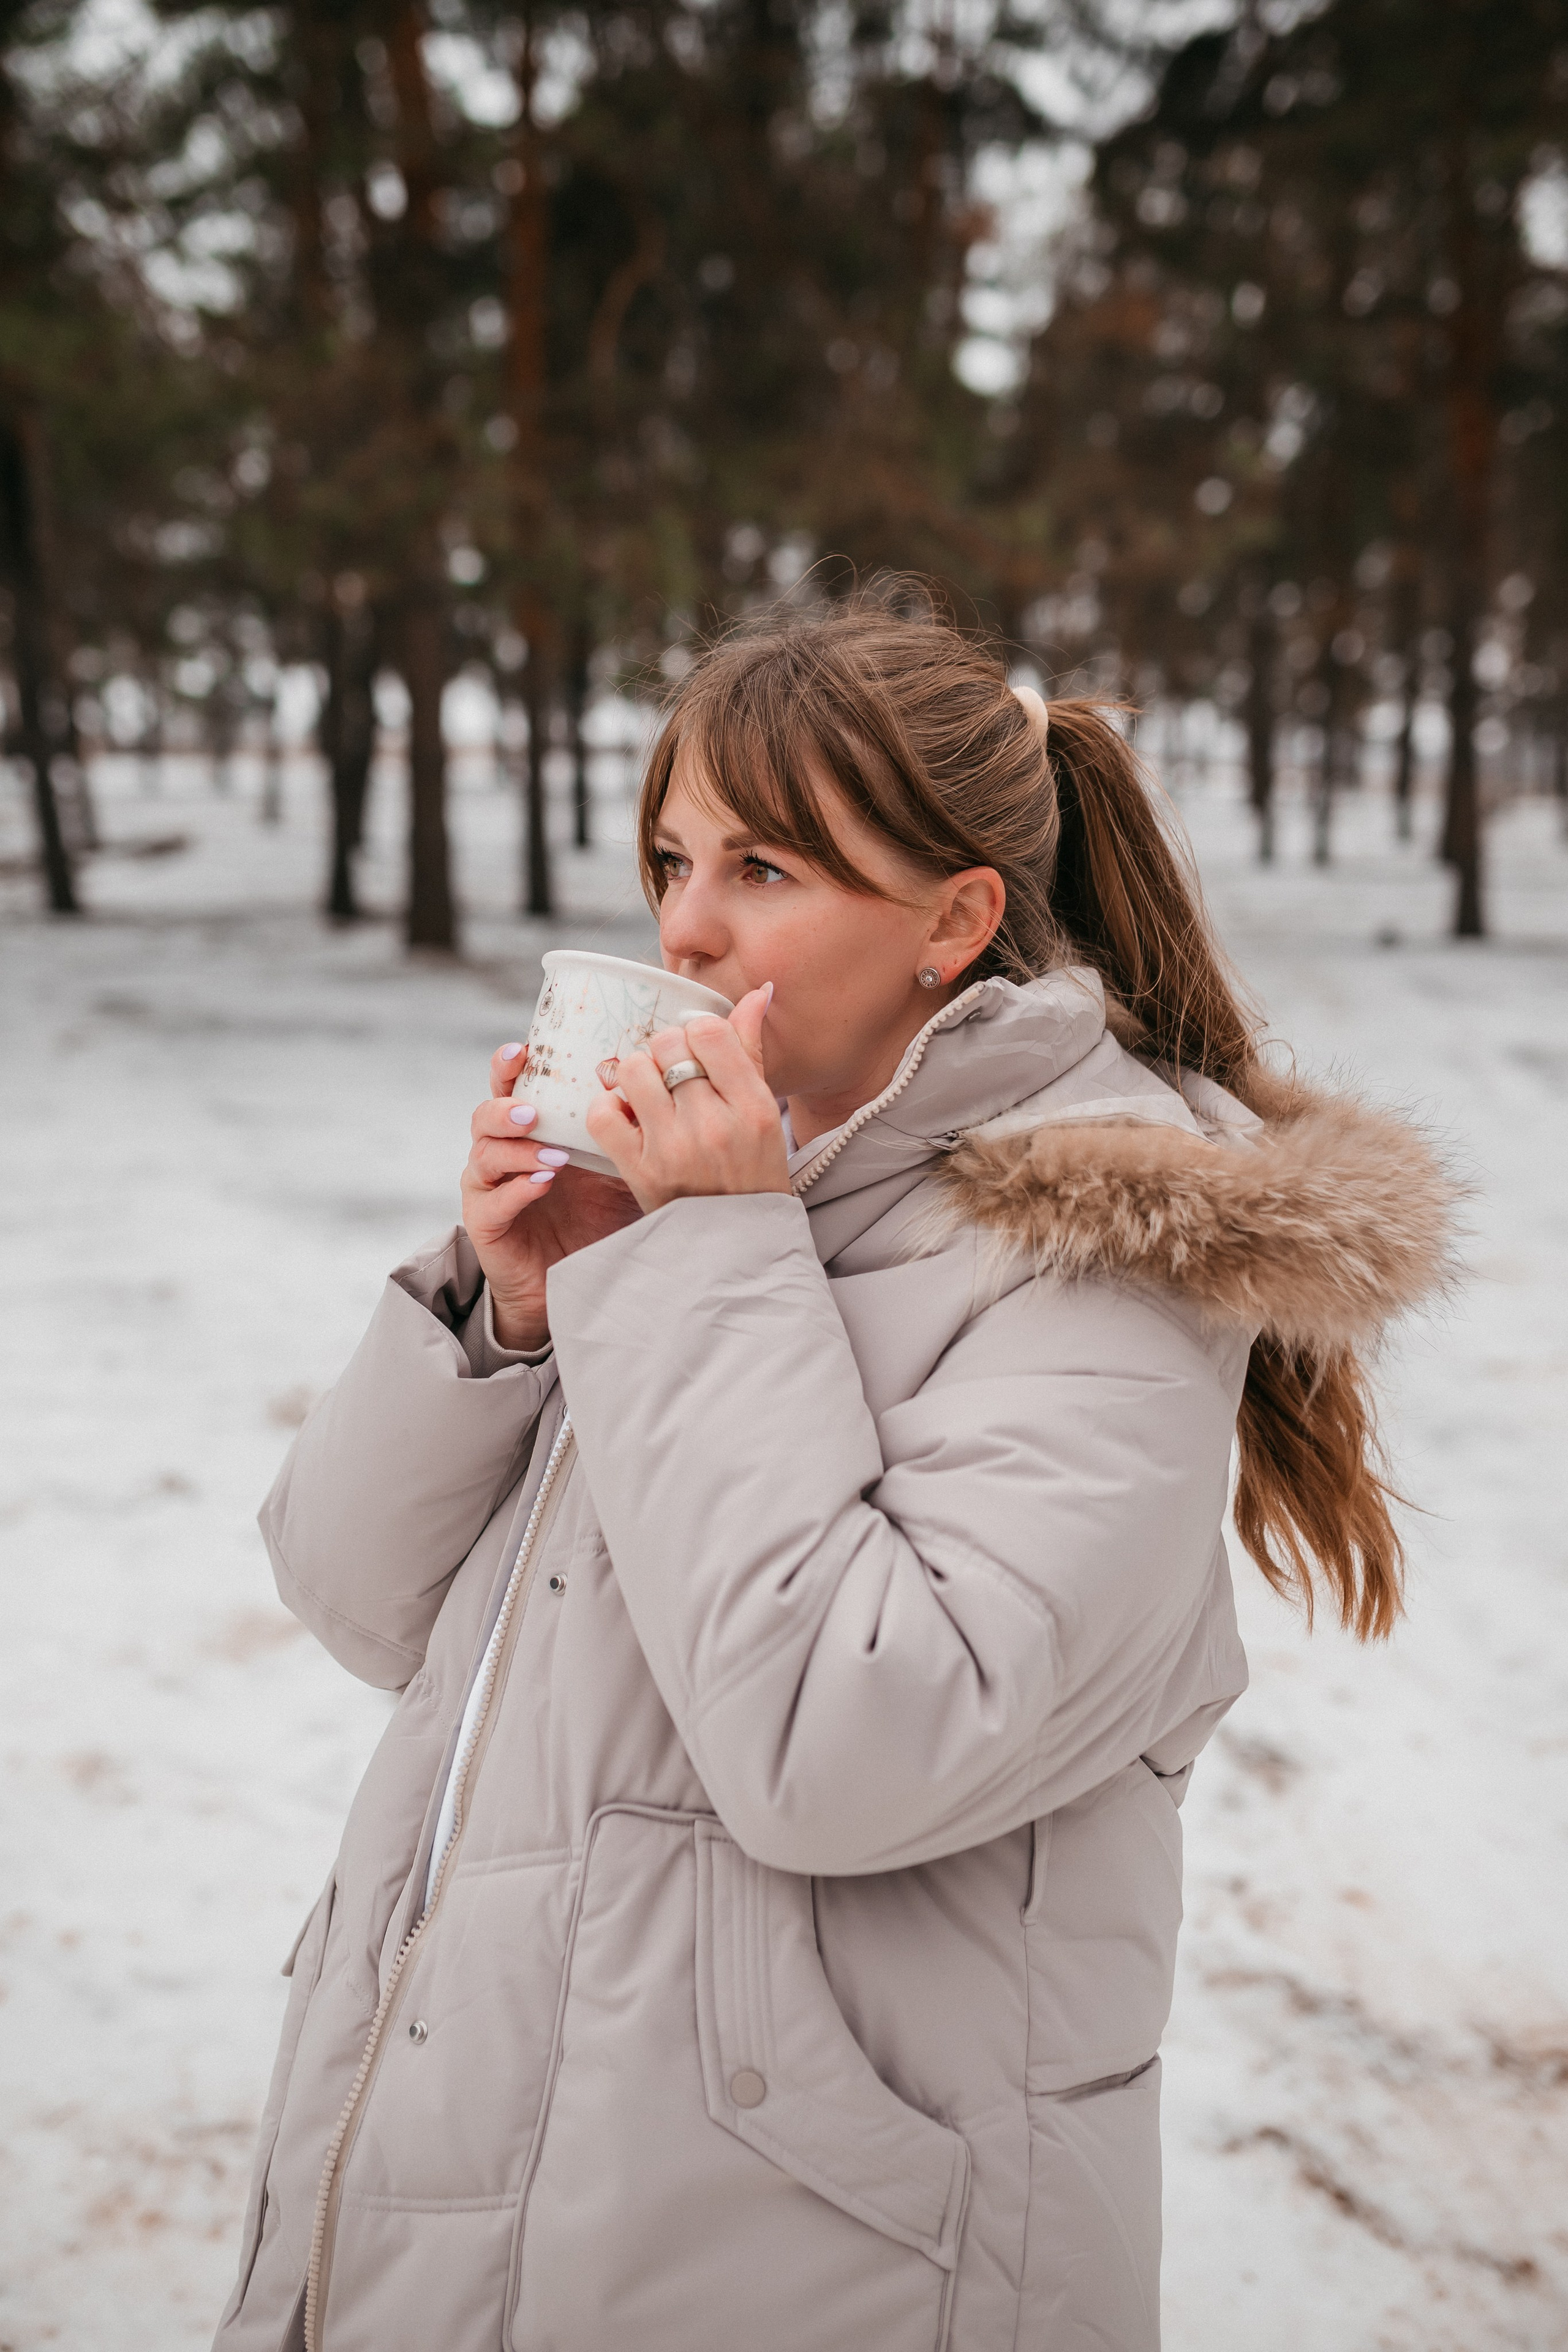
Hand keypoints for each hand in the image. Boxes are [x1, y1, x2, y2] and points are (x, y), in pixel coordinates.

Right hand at [461, 1043, 642, 1349]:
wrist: (576, 1281)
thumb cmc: (598, 1217)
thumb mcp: (621, 1168)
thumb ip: (629, 1132)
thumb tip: (663, 1086)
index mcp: (530, 1131)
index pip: (511, 1087)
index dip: (509, 1065)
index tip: (523, 1049)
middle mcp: (503, 1153)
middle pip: (484, 1116)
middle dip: (505, 1106)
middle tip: (534, 1110)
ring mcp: (489, 1189)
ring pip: (483, 1156)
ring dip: (516, 1150)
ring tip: (552, 1153)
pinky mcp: (486, 1225)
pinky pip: (492, 1203)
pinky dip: (517, 1190)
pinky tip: (542, 1183)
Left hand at [583, 986, 789, 1213]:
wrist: (736, 1248)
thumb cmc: (752, 1175)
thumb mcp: (765, 1116)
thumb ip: (752, 1052)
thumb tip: (758, 992)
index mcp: (755, 1107)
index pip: (709, 1031)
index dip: (695, 1032)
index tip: (695, 1052)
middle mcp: (715, 1125)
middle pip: (667, 1045)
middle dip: (664, 1053)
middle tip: (670, 1076)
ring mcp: (675, 1149)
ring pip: (632, 1071)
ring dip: (635, 1075)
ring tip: (647, 1095)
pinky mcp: (639, 1172)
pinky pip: (603, 1114)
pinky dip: (608, 1109)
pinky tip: (627, 1118)